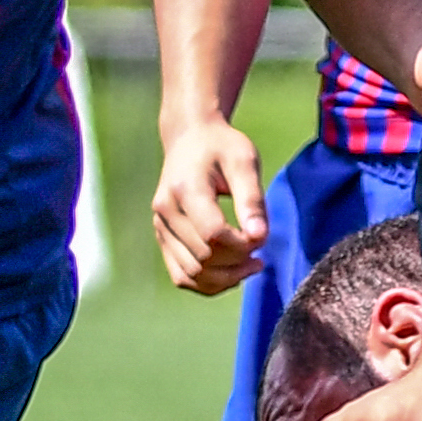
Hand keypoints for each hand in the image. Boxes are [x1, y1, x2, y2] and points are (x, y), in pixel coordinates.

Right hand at [149, 117, 267, 292]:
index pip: (213, 235)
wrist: (190, 137)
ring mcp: (160, 226)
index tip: (261, 236)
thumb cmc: (222, 147)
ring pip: (191, 274)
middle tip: (260, 250)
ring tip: (251, 265)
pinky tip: (231, 272)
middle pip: (203, 257)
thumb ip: (252, 199)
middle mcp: (165, 210)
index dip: (242, 245)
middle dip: (237, 262)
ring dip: (225, 278)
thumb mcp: (244, 161)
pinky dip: (208, 283)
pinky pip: (182, 276)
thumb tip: (260, 238)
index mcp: (185, 189)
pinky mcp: (162, 237)